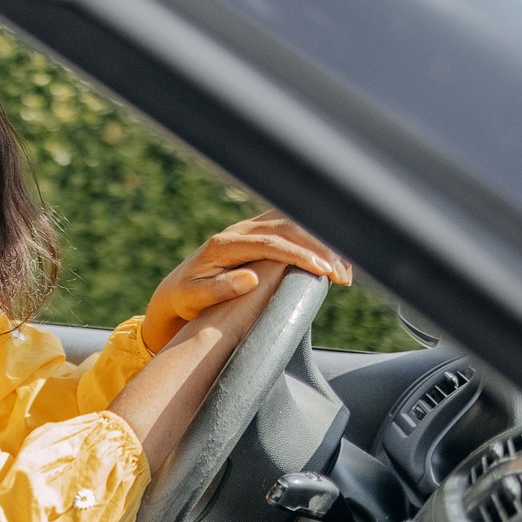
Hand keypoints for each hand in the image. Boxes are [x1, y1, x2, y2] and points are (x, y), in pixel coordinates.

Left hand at [142, 212, 349, 351]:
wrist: (176, 289)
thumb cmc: (186, 296)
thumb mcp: (195, 297)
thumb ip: (219, 288)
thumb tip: (250, 279)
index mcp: (224, 244)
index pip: (271, 243)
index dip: (299, 255)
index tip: (323, 270)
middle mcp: (239, 230)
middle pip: (289, 228)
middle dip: (321, 248)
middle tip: (344, 275)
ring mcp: (249, 228)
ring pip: (294, 224)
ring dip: (322, 243)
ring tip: (346, 268)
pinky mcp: (258, 233)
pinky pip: (291, 228)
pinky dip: (314, 239)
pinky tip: (333, 256)